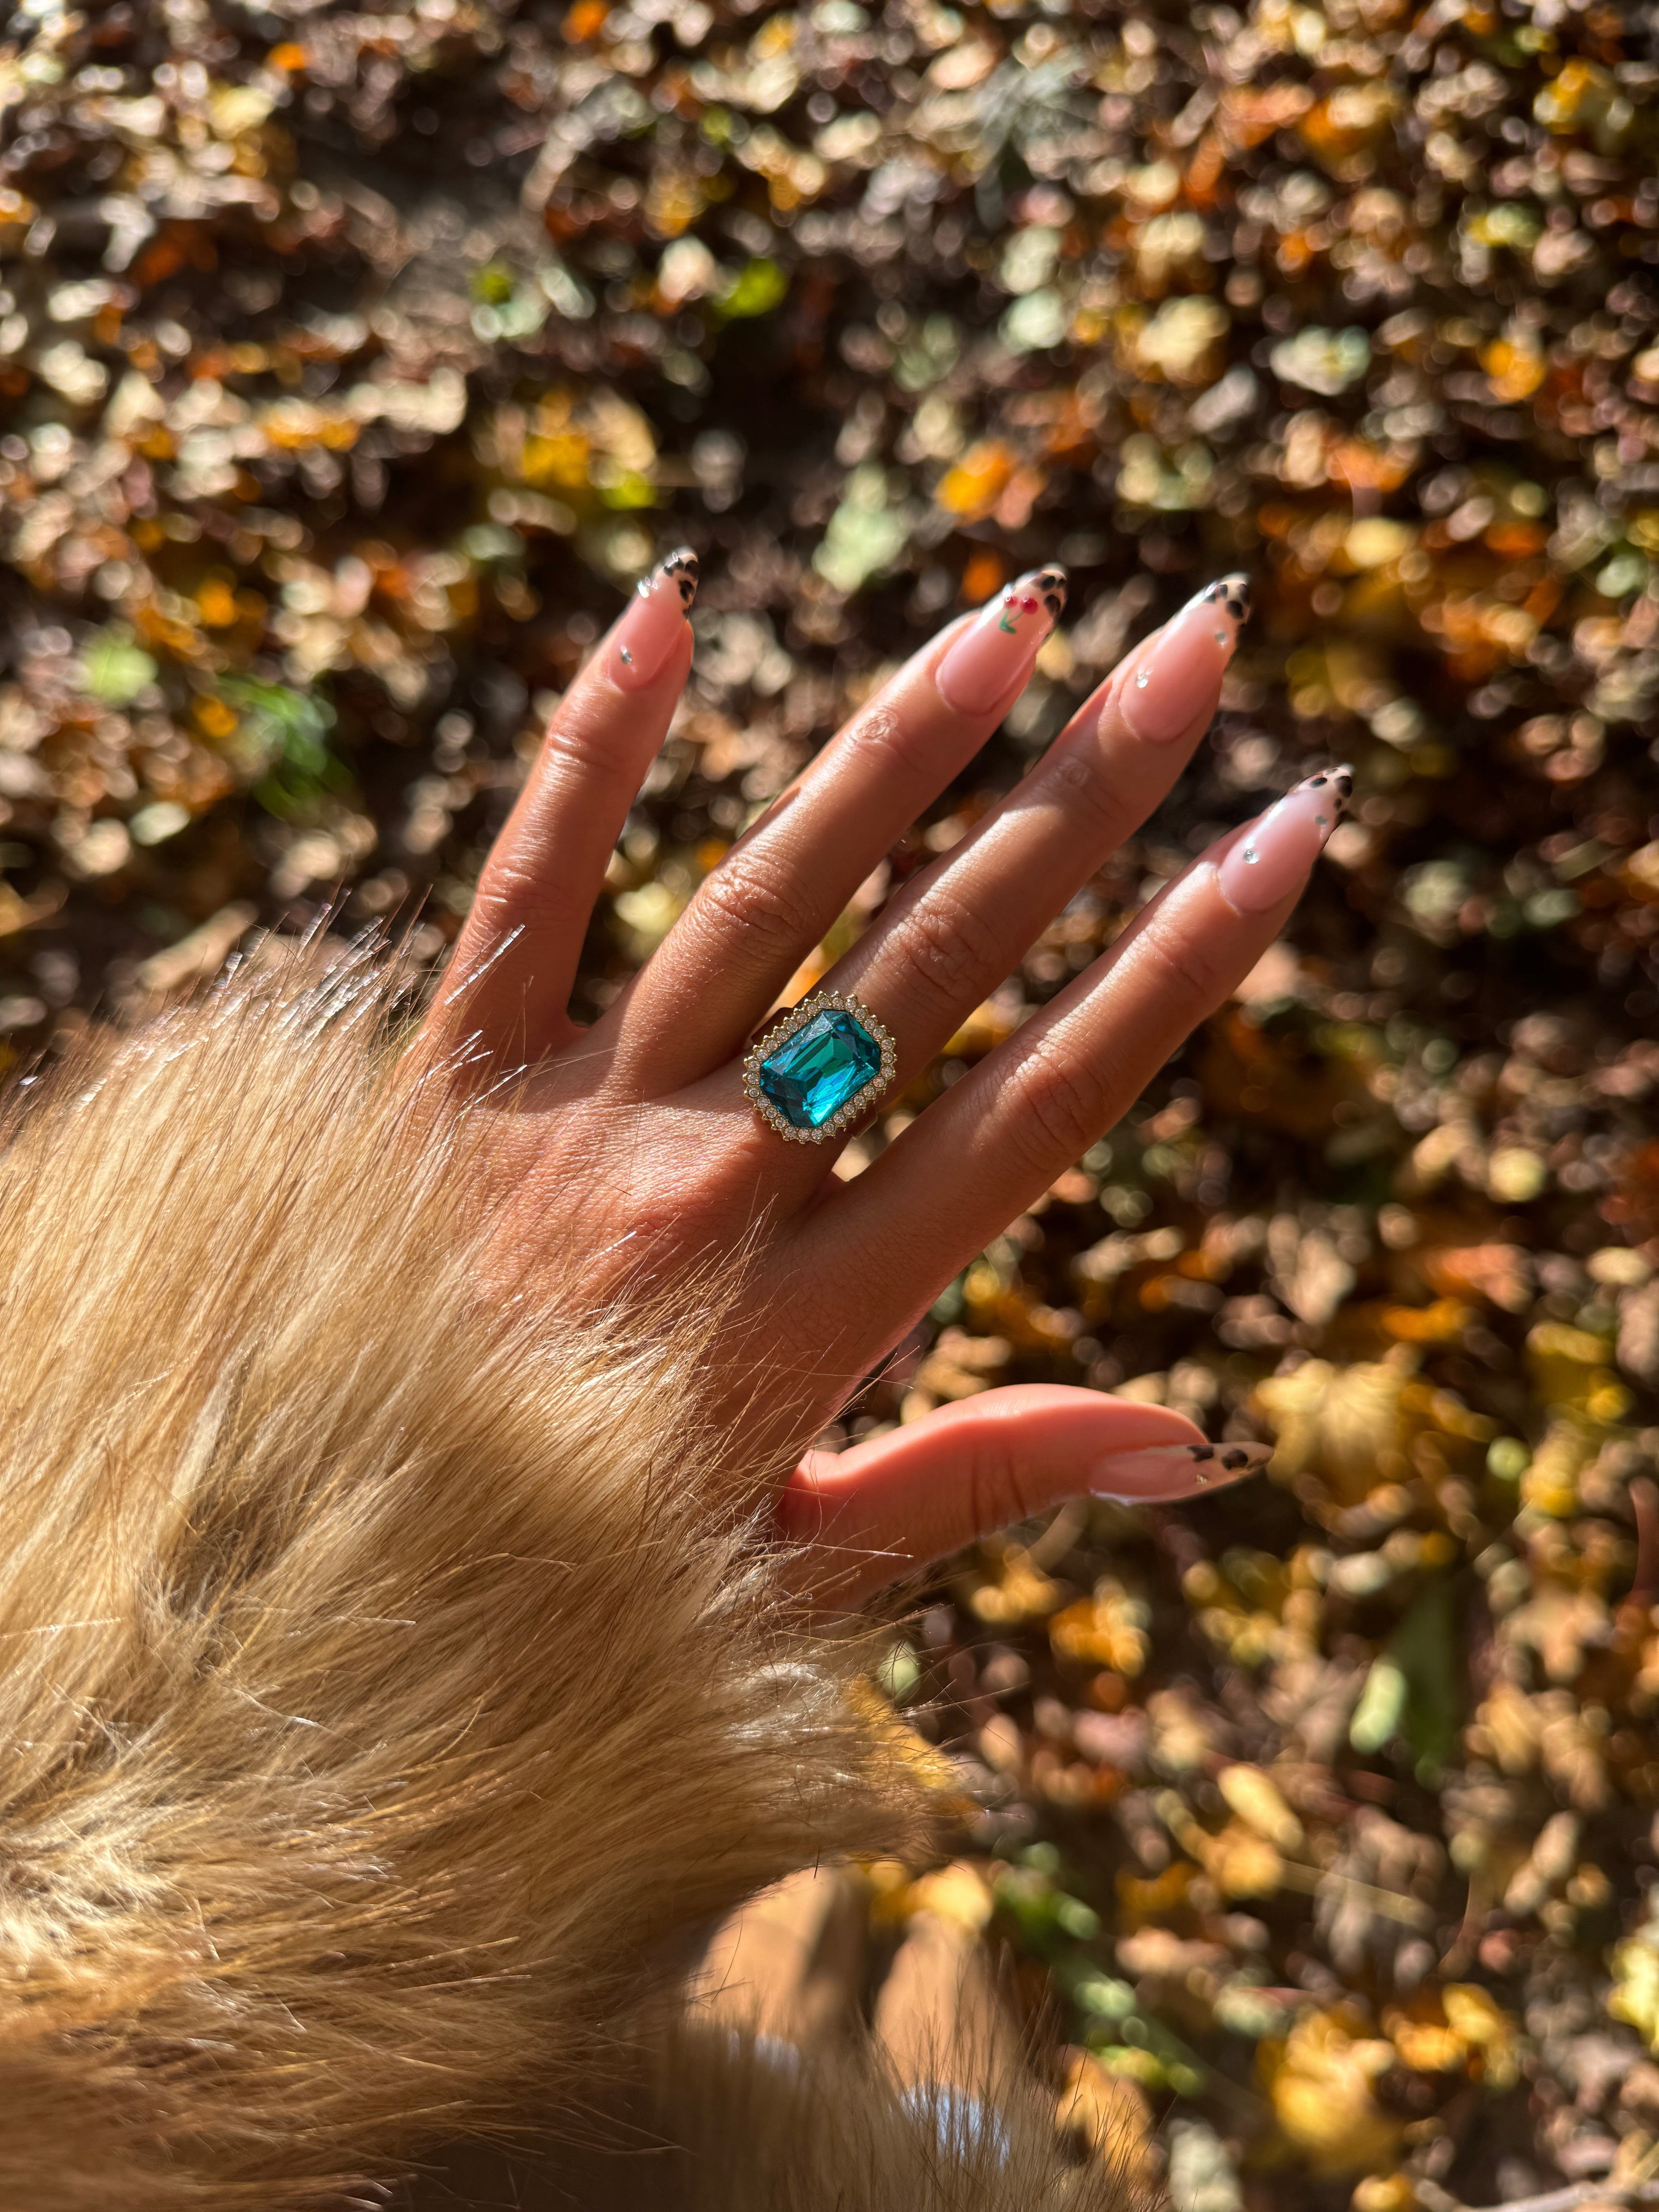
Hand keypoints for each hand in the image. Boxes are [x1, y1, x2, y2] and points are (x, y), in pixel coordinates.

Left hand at [419, 553, 1345, 1601]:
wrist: (309, 1578)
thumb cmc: (573, 1587)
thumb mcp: (795, 1576)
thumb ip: (977, 1482)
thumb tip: (1183, 1442)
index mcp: (812, 1317)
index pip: (1039, 1107)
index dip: (1174, 968)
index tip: (1281, 832)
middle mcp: (710, 1191)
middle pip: (930, 967)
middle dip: (1079, 802)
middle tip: (1196, 650)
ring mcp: (572, 1117)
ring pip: (765, 901)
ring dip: (895, 751)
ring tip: (1012, 619)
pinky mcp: (444, 1073)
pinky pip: (527, 884)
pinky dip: (593, 746)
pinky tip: (670, 607)